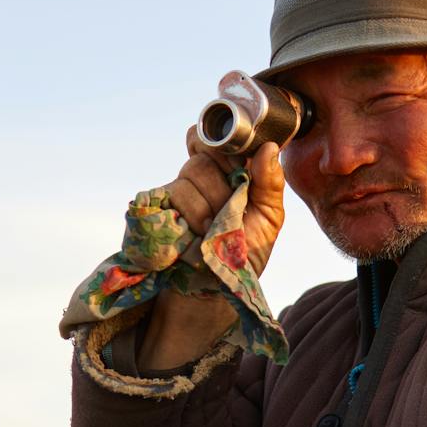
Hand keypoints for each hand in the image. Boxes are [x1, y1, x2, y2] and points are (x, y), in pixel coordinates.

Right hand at [163, 131, 287, 277]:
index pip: (214, 137)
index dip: (224, 147)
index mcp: (226, 170)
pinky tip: (196, 234)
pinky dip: (190, 217)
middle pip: (204, 156)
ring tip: (212, 231)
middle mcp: (198, 175)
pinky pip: (171, 194)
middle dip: (222, 187)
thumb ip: (271, 183)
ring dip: (207, 208)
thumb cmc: (244, 252)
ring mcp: (175, 190)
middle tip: (229, 212)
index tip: (238, 169)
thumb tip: (269, 147)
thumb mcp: (269, 219)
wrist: (215, 288)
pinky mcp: (156, 207)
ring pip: (189, 176)